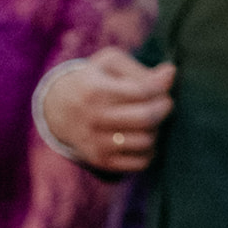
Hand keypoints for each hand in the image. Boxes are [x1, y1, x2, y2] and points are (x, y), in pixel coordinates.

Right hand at [43, 48, 175, 172]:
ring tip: (150, 121)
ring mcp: (96, 143)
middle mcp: (94, 119)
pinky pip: (139, 162)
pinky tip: (143, 138)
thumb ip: (140, 69)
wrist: (57, 111)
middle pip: (146, 118)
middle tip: (163, 103)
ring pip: (145, 141)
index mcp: (96, 90)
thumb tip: (170, 74)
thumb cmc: (93, 81)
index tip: (162, 85)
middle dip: (164, 108)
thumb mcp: (109, 64)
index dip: (161, 88)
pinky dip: (149, 151)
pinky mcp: (101, 161)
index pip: (143, 91)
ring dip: (156, 130)